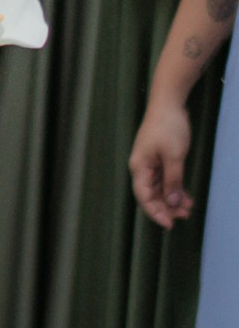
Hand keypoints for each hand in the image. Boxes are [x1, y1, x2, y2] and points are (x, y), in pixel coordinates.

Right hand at [130, 98, 194, 227]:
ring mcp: (150, 164)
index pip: (144, 197)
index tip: (169, 224)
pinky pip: (165, 179)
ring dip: (172, 199)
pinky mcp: (159, 159)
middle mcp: (142, 168)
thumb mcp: (174, 156)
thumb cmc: (168, 127)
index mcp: (140, 168)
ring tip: (188, 208)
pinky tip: (185, 195)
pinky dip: (175, 188)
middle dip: (166, 208)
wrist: (168, 104)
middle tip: (183, 217)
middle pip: (151, 195)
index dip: (156, 212)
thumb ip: (172, 180)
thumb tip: (171, 201)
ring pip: (159, 188)